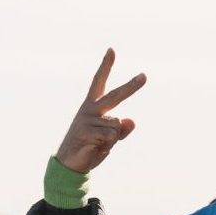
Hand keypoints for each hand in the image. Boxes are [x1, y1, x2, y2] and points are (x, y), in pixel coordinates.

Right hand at [56, 48, 145, 173]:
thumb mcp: (109, 138)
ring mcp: (87, 119)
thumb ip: (121, 129)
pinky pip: (112, 136)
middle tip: (145, 76)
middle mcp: (89, 109)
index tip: (111, 49)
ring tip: (97, 144)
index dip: (105, 66)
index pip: (99, 82)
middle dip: (131, 87)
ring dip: (112, 140)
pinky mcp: (87, 131)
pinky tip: (94, 148)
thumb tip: (132, 120)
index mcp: (93, 106)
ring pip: (117, 126)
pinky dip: (108, 145)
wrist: (70, 164)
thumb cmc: (91, 148)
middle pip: (114, 96)